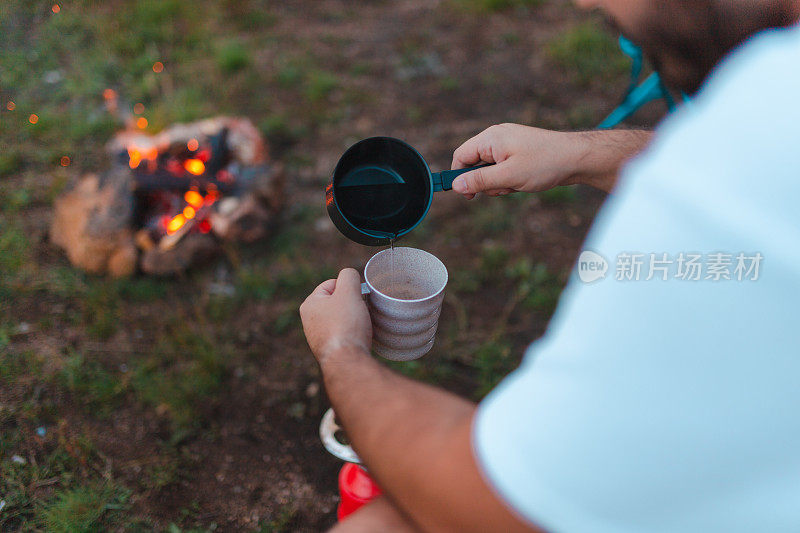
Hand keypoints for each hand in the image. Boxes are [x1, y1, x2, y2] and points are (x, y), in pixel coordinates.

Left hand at [300, 268, 371, 364]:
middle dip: (351, 305)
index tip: (357, 299)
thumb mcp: (349, 292)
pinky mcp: (329, 351)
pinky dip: (352, 334)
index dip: (349, 288)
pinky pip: (344, 334)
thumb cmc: (346, 325)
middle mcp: (309, 321)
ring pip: (341, 319)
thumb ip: (349, 276)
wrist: (347, 361)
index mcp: (309, 304)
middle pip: (337, 302)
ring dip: (353, 319)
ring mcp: (318, 338)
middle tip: (360, 313)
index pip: (332, 284)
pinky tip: (358, 339)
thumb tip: (349, 276)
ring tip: (360, 327)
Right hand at [451, 123, 585, 198]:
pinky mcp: (518, 152)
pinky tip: (524, 181)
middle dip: (486, 182)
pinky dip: (509, 179)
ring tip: (518, 184)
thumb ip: (479, 181)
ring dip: (499, 183)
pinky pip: (503, 169)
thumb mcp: (508, 176)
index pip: (461, 156)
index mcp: (491, 138)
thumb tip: (456, 185)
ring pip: (490, 170)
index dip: (459, 176)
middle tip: (504, 188)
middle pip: (475, 164)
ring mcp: (508, 144)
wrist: (577, 158)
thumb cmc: (545, 163)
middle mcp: (497, 138)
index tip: (468, 195)